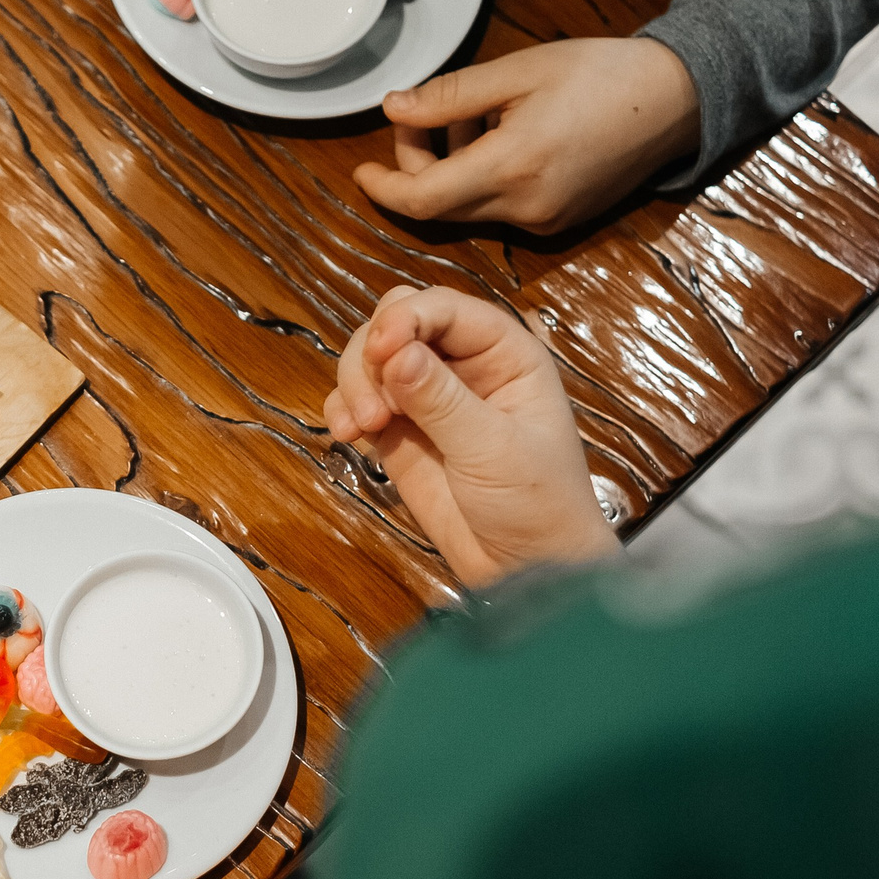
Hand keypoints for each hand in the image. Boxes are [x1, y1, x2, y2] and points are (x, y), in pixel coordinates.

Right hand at [325, 287, 619, 586]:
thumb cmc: (536, 504)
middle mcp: (463, 364)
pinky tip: (346, 435)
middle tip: (374, 405)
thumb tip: (395, 354)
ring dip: (353, 383)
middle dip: (373, 353)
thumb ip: (442, 400)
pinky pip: (357, 400)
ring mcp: (426, 397)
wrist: (526, 570)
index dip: (407, 318)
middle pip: (397, 322)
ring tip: (362, 427)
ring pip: (371, 358)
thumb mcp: (493, 449)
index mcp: (505, 353)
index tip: (383, 350)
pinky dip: (342, 409)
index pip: (445, 308)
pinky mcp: (398, 432)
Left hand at [353, 39, 701, 233]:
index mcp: (513, 167)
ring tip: (469, 115)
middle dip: (416, 166)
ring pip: (469, 207)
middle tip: (418, 115)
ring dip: (451, 168)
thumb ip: (449, 96)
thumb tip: (393, 108)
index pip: (423, 198)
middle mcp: (526, 207)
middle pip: (441, 206)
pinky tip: (499, 135)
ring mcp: (544, 221)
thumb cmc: (601, 73)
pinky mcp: (559, 221)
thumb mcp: (517, 71)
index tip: (362, 170)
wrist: (678, 100)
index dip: (384, 188)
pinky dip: (482, 177)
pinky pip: (500, 208)